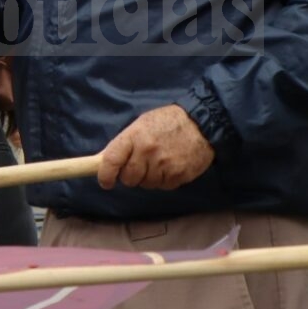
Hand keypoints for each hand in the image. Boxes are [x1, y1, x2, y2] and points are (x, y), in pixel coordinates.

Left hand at [97, 105, 214, 190]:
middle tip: (138, 166)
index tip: (105, 181)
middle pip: (129, 178)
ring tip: (157, 162)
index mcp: (134, 136)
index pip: (112, 160)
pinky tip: (169, 167)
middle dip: (130, 176)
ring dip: (148, 178)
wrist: (201, 124)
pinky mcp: (179, 176)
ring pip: (146, 184)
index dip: (105, 174)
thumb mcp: (141, 125)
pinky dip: (163, 180)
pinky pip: (163, 186)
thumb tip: (105, 160)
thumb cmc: (167, 122)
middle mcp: (147, 152)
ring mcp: (164, 165)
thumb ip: (124, 143)